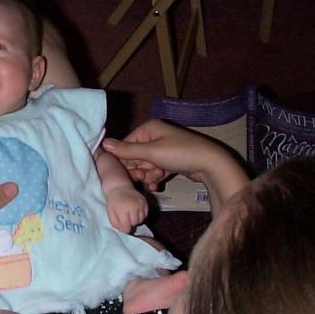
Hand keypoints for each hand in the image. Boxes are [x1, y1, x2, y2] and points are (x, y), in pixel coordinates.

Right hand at [102, 120, 248, 214]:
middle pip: (135, 156)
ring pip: (145, 165)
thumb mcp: (151, 152)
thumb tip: (103, 144)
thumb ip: (127, 150)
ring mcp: (163, 148)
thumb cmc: (180, 153)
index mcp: (148, 128)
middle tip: (143, 177)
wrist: (210, 164)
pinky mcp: (170, 160)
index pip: (126, 144)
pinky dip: (155, 177)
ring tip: (156, 178)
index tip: (126, 173)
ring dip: (148, 175)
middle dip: (138, 169)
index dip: (124, 160)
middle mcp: (155, 136)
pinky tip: (158, 184)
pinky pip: (156, 169)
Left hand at [106, 185, 147, 232]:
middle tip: (126, 218)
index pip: (127, 228)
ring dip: (136, 219)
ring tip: (130, 213)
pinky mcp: (145, 202)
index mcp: (122, 211)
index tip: (123, 225)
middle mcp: (133, 207)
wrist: (119, 187)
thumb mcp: (110, 213)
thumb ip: (116, 224)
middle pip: (135, 223)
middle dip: (130, 223)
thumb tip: (124, 231)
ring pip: (141, 220)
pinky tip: (135, 210)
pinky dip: (141, 215)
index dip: (125, 228)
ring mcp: (140, 204)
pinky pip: (145, 214)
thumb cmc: (113, 202)